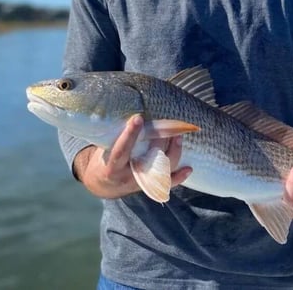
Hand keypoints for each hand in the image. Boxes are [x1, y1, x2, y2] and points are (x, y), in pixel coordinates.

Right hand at [74, 114, 191, 198]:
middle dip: (159, 142)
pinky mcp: (149, 186)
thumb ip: (115, 135)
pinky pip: (167, 184)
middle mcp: (127, 177)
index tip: (138, 118)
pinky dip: (179, 177)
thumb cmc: (105, 158)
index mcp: (112, 166)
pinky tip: (189, 168)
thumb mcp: (103, 147)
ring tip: (179, 138)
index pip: (121, 150)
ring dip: (172, 154)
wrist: (103, 184)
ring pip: (160, 171)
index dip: (130, 135)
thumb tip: (126, 107)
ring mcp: (140, 183)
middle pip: (146, 160)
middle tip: (168, 125)